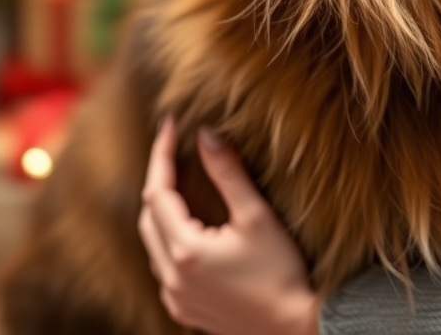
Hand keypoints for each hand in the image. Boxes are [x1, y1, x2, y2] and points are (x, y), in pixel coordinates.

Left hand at [139, 116, 320, 334]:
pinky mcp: (184, 310)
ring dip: (162, 210)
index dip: (162, 155)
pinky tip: (190, 226)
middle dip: (159, 179)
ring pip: (152, 243)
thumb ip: (228, 172)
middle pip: (148, 217)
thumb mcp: (256, 215)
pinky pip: (163, 267)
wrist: (292, 326)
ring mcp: (175, 298)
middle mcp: (171, 277)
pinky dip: (168, 239)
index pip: (157, 192)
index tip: (170, 125)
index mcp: (185, 251)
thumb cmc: (281, 269)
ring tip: (181, 180)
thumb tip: (205, 134)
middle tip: (174, 148)